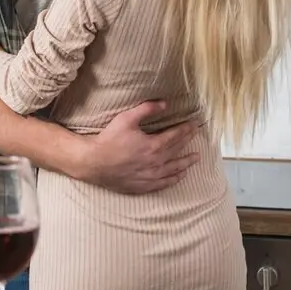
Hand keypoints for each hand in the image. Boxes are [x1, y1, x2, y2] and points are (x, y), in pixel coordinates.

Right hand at [72, 101, 202, 193]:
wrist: (93, 163)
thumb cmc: (109, 140)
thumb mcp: (126, 119)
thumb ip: (147, 109)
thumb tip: (164, 103)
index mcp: (154, 145)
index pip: (176, 136)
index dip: (187, 129)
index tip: (195, 124)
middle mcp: (156, 162)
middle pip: (177, 150)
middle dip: (188, 141)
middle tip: (196, 135)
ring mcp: (151, 176)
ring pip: (174, 169)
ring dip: (186, 162)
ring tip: (196, 158)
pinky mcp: (144, 185)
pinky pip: (164, 183)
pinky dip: (174, 179)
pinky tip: (180, 176)